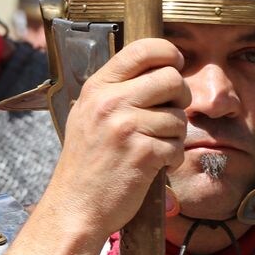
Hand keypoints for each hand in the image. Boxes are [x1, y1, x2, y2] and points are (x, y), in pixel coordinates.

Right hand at [44, 38, 189, 239]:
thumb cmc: (86, 162)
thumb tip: (158, 68)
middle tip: (169, 113)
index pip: (142, 49)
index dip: (168, 53)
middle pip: (172, 79)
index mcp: (98, 87)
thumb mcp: (88, 114)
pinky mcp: (142, 153)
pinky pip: (177, 146)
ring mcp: (126, 127)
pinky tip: (153, 165)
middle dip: (180, 97)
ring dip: (174, 135)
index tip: (173, 66)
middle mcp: (110, 102)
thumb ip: (116, 90)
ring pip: (179, 116)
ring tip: (153, 147)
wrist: (75, 205)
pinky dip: (171, 159)